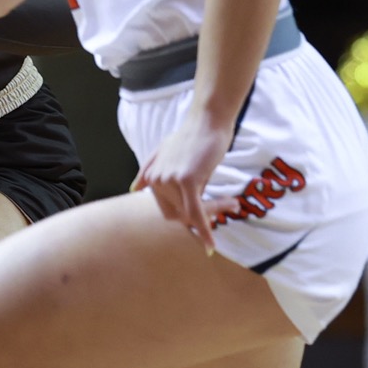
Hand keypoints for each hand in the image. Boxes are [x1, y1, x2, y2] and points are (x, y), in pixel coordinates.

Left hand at [130, 109, 241, 254]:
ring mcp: (170, 181)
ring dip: (215, 213)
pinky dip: (204, 231)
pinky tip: (211, 246)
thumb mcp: (164, 151)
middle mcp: (156, 181)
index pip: (168, 211)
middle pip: (180, 215)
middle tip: (228, 207)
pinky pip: (196, 213)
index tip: (207, 216)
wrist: (208, 121)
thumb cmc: (192, 137)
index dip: (187, 218)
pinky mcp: (186, 180)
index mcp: (151, 178)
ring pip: (192, 214)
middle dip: (204, 217)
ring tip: (233, 204)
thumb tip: (134, 188)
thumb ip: (149, 170)